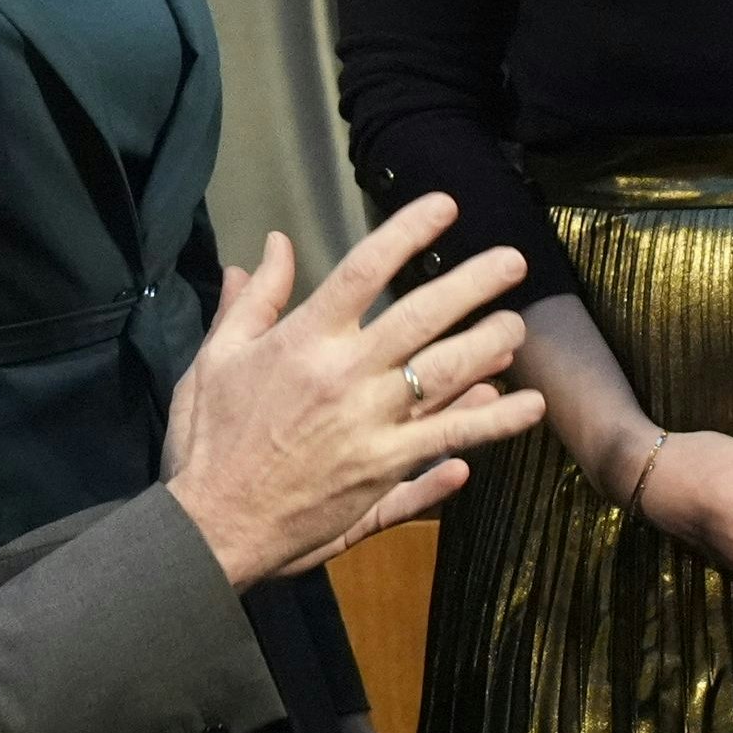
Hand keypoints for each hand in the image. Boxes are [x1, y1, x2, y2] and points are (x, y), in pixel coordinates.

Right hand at [164, 197, 548, 585]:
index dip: (407, 231)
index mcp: (304, 341)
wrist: (213, 525)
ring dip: (488, 347)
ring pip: (445, 377)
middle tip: (514, 260)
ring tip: (519, 326)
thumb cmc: (209, 439)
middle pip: (422, 317)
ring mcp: (370, 427)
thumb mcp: (215, 358)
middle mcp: (345, 378)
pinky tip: (523, 407)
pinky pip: (444, 442)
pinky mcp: (384, 472)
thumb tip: (275, 245)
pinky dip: (487, 425)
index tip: (444, 207)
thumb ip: (253, 300)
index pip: (363, 270)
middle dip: (473, 283)